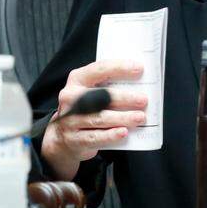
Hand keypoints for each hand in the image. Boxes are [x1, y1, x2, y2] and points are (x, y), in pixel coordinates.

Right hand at [41, 59, 147, 179]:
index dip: (119, 68)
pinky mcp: (74, 139)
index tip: (139, 69)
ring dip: (122, 118)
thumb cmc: (86, 109)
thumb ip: (108, 87)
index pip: (98, 70)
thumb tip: (141, 84)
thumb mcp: (91, 92)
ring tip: (140, 117)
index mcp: (77, 80)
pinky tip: (124, 132)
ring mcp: (70, 120)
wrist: (63, 138)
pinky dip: (111, 135)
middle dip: (124, 98)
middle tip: (143, 100)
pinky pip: (95, 137)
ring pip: (100, 118)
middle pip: (100, 97)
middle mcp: (70, 98)